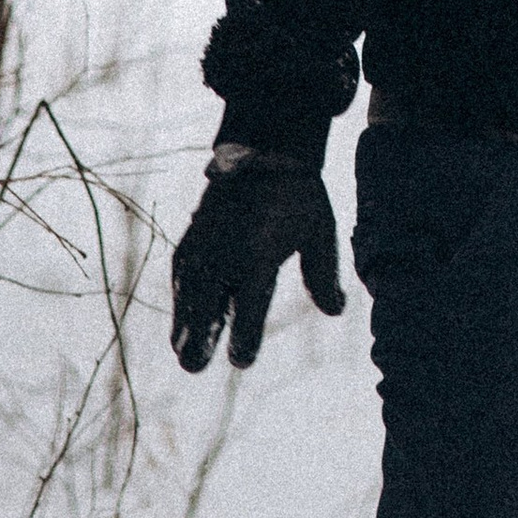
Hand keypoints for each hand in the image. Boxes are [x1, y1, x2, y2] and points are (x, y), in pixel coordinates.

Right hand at [172, 154, 344, 372]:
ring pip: (189, 294)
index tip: (242, 360)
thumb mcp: (319, 233)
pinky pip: (181, 275)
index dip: (244, 338)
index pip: (248, 308)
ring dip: (184, 323)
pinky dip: (181, 298)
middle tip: (194, 366)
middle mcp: (225, 254)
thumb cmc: (298, 196)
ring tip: (183, 352)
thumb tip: (336, 310)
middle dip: (198, 338)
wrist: (261, 151)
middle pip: (206, 306)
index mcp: (257, 256)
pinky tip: (183, 318)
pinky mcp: (191, 238)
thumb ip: (323, 276)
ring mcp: (203, 246)